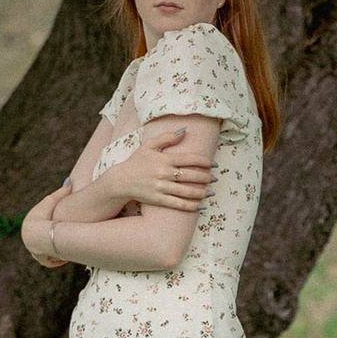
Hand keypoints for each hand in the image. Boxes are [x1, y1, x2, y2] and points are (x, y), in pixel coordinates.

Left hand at [20, 193, 72, 270]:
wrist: (39, 232)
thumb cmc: (47, 214)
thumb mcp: (54, 200)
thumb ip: (62, 192)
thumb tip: (70, 182)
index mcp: (30, 224)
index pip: (40, 226)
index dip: (52, 227)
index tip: (63, 228)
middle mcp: (28, 237)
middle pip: (42, 240)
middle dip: (52, 241)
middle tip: (64, 242)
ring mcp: (32, 248)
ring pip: (44, 252)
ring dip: (54, 252)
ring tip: (65, 252)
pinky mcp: (38, 256)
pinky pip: (47, 261)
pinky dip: (55, 260)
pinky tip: (63, 258)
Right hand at [102, 122, 216, 215]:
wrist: (121, 180)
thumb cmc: (137, 161)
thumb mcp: (149, 145)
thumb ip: (167, 137)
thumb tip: (185, 131)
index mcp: (164, 159)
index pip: (189, 159)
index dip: (204, 161)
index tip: (213, 163)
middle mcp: (164, 173)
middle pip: (190, 176)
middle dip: (206, 177)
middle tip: (215, 178)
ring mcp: (161, 188)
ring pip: (187, 191)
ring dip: (202, 192)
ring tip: (211, 191)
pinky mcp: (158, 200)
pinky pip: (178, 204)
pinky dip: (191, 206)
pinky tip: (200, 205)